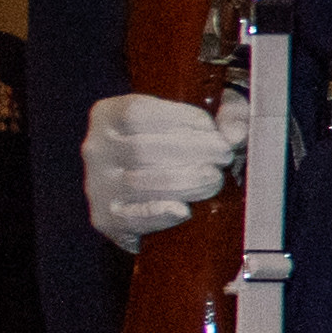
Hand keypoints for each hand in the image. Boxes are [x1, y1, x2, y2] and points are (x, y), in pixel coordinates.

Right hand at [84, 92, 251, 250]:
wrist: (155, 190)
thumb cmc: (179, 144)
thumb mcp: (201, 118)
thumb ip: (227, 115)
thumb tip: (236, 136)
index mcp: (108, 115)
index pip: (137, 113)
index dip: (181, 120)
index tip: (214, 131)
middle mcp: (95, 149)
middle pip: (140, 149)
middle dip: (191, 152)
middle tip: (222, 158)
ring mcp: (97, 186)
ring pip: (138, 183)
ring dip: (185, 182)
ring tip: (213, 179)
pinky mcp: (106, 219)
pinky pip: (130, 218)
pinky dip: (158, 215)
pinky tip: (182, 211)